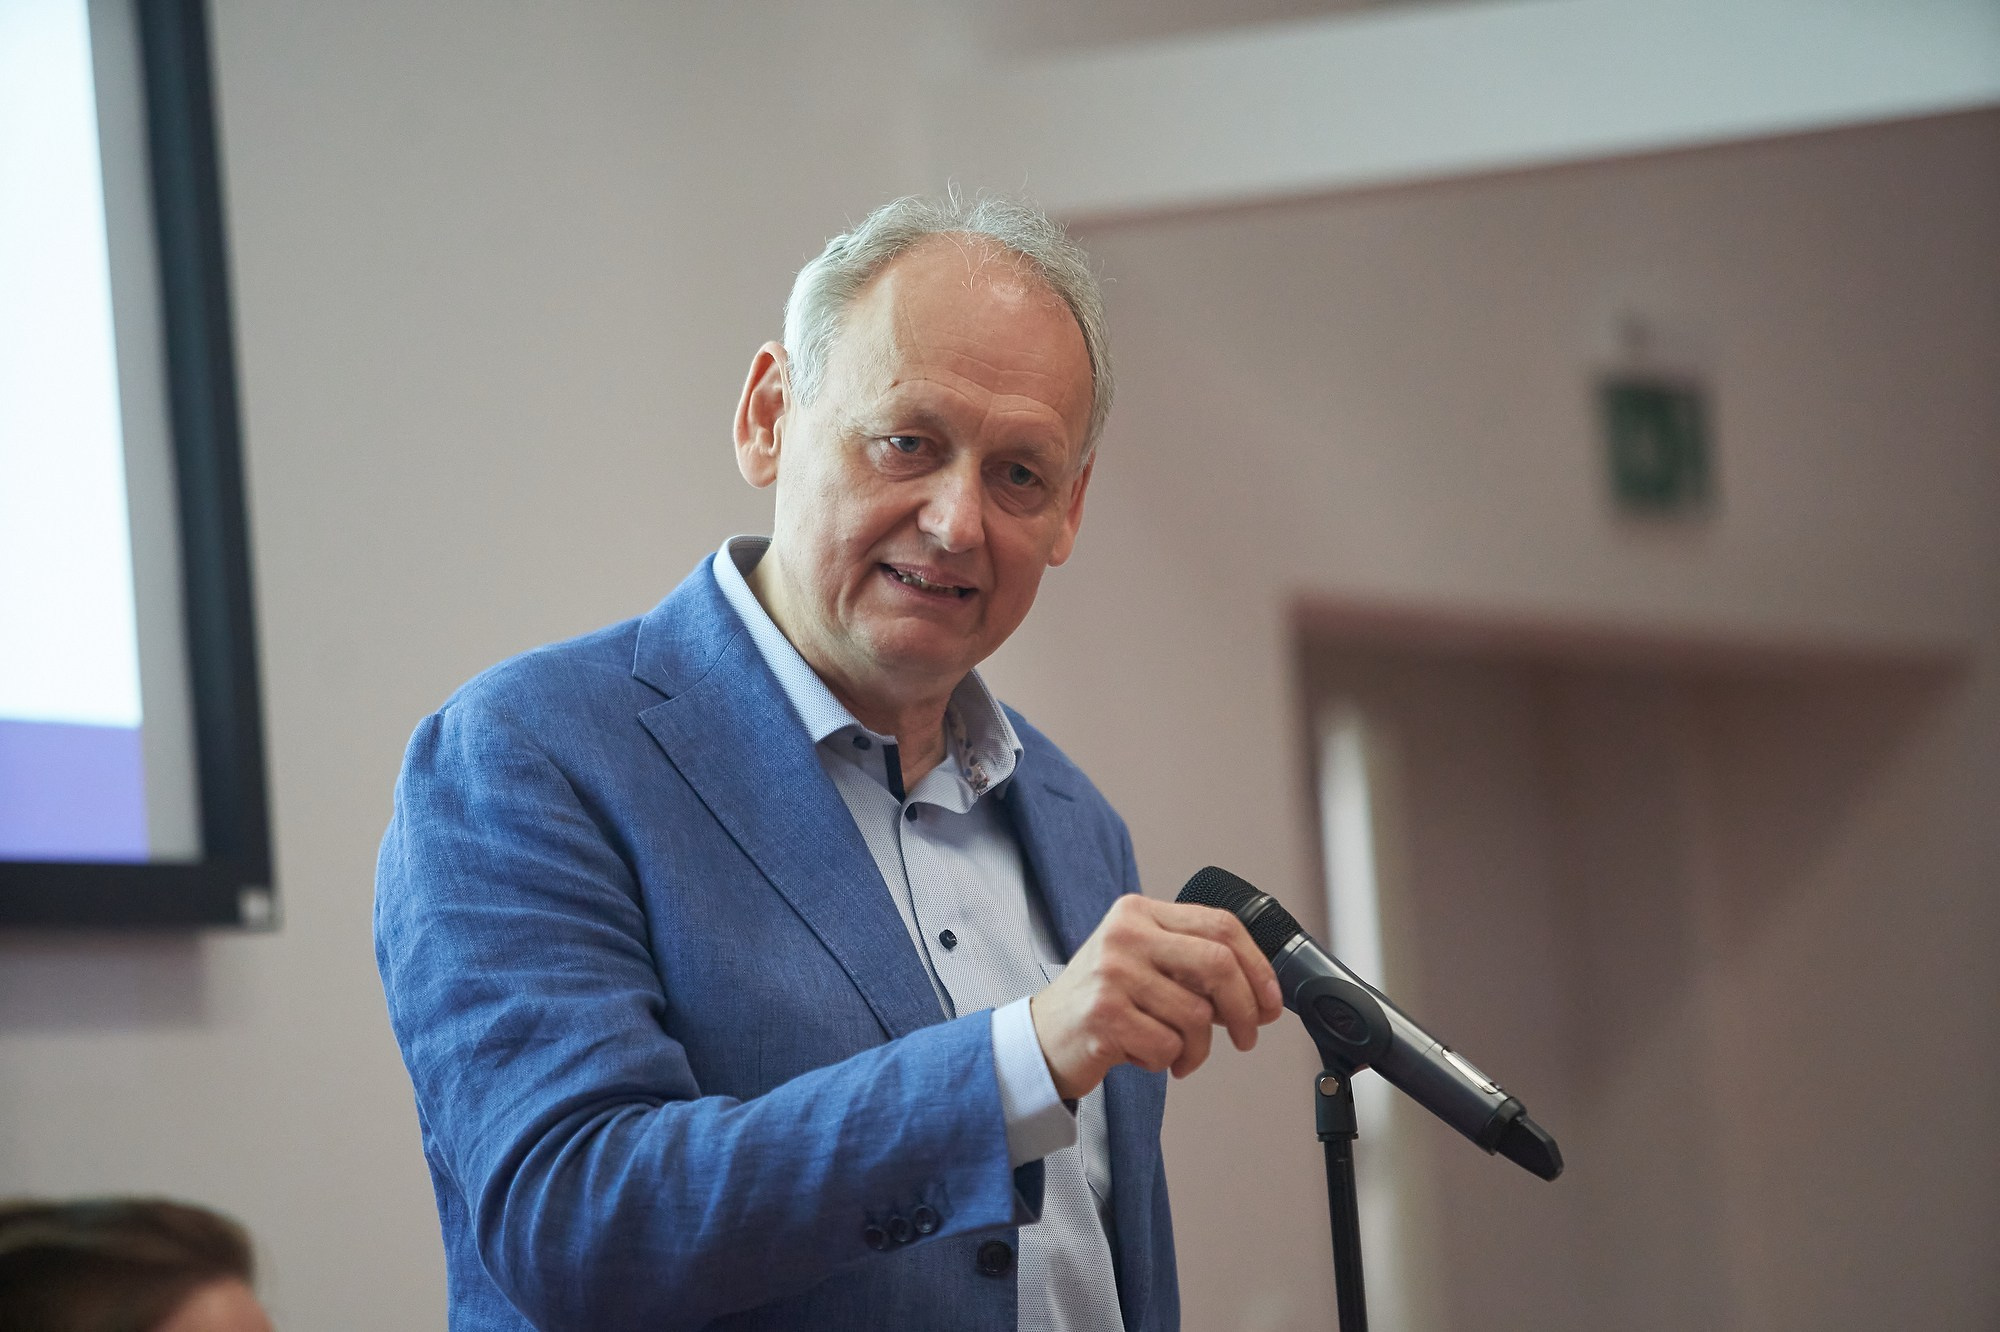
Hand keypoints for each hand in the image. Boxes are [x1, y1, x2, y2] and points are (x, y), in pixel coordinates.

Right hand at [1029, 895, 1285, 1099]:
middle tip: (1248, 1037)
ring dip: (1198, 1048)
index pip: (1221, 925)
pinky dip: (1167, 1061)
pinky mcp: (1103, 1015)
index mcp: (1140, 912)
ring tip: (1179, 1054)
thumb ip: (1193, 966)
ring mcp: (1112, 973)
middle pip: (1218, 963)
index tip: (1271, 1002)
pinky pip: (1168, 1046)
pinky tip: (1144, 1056)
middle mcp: (1125, 934)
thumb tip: (1261, 995)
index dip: (1258, 966)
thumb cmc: (1103, 1001)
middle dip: (1245, 1008)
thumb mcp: (1144, 964)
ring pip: (1196, 1015)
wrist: (1042, 1036)